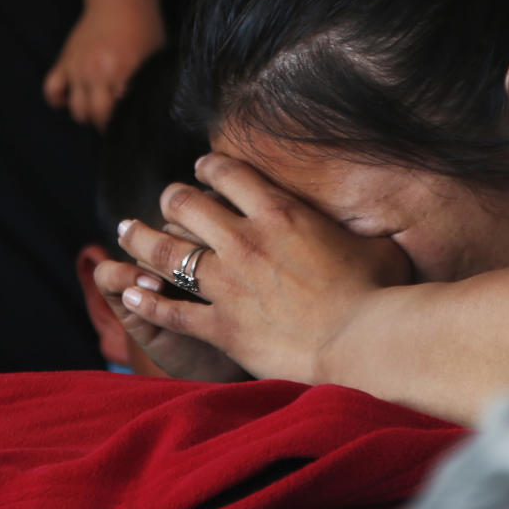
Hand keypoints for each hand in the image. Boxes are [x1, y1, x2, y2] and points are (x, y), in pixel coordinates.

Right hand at [42, 1, 165, 129]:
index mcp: (123, 70)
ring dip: (88, 113)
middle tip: (117, 119)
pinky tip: (72, 97)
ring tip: (100, 107)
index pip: (119, 112)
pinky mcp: (65, 60)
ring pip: (76, 108)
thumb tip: (148, 109)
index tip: (133, 120)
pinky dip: (59, 99)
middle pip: (95, 115)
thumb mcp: (156, 55)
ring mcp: (77, 66)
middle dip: (107, 123)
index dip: (127, 120)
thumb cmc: (143, 27)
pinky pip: (52, 89)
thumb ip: (149, 82)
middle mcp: (97, 71)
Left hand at [116, 153, 410, 384]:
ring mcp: (229, 283)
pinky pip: (172, 310)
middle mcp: (245, 240)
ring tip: (128, 230)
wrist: (361, 342)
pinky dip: (148, 300)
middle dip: (172, 198)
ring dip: (143, 237)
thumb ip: (362, 228)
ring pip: (168, 252)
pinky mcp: (222, 326)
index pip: (229, 172)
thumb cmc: (379, 293)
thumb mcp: (376, 244)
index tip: (202, 167)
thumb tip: (380, 220)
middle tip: (166, 200)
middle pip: (187, 204)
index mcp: (279, 212)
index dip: (210, 166)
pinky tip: (131, 292)